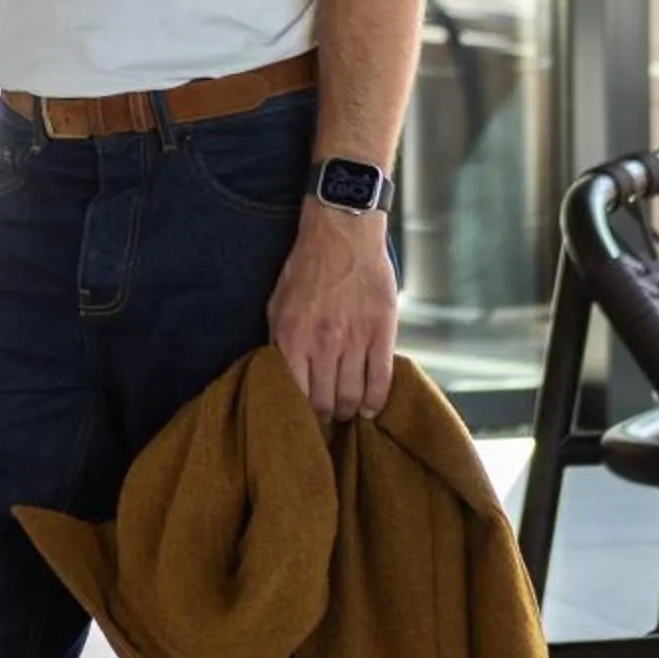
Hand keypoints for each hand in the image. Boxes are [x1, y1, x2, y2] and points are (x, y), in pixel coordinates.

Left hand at [267, 200, 398, 421]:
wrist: (341, 234)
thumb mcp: (277, 304)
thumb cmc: (306, 268)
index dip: (299, 416)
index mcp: (291, 338)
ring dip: (350, 412)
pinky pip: (381, 380)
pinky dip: (377, 402)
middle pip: (325, 402)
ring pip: (353, 396)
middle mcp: (322, 344)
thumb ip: (279, 342)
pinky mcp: (381, 334)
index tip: (301, 423)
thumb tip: (280, 376)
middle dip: (325, 418)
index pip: (294, 395)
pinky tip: (371, 409)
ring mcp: (354, 341)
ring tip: (348, 414)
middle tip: (327, 421)